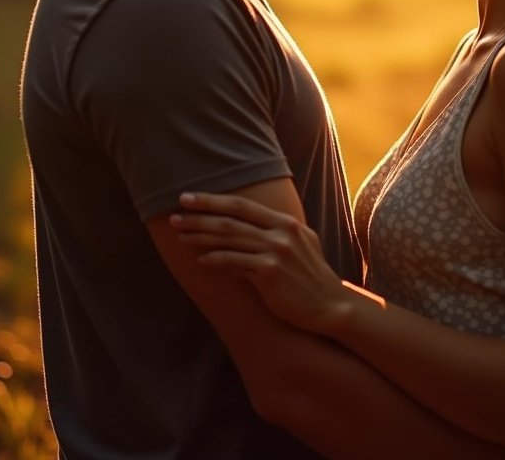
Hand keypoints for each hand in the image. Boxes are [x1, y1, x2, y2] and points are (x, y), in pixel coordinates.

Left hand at [171, 192, 348, 333]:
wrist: (330, 305)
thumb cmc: (311, 277)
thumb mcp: (299, 245)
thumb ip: (275, 234)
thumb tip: (245, 232)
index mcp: (285, 222)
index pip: (242, 205)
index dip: (212, 200)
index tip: (189, 198)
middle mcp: (280, 232)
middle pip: (231, 219)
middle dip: (199, 215)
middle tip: (175, 215)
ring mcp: (275, 251)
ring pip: (229, 238)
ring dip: (201, 237)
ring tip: (181, 236)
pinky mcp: (269, 272)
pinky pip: (234, 262)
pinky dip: (216, 259)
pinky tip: (202, 260)